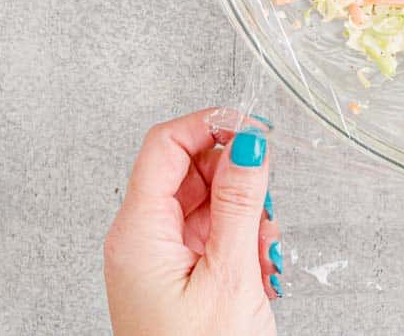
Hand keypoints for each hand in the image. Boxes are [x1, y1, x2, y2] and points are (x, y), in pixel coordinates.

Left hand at [104, 110, 280, 335]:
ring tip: (263, 250)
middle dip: (236, 178)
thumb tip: (248, 142)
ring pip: (203, 202)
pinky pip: (208, 234)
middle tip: (266, 205)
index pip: (164, 145)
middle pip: (187, 170)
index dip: (211, 126)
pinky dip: (239, 241)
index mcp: (136, 233)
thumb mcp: (230, 274)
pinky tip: (257, 269)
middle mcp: (138, 240)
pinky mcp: (173, 277)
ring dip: (244, 214)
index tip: (255, 127)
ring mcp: (155, 259)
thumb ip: (240, 202)